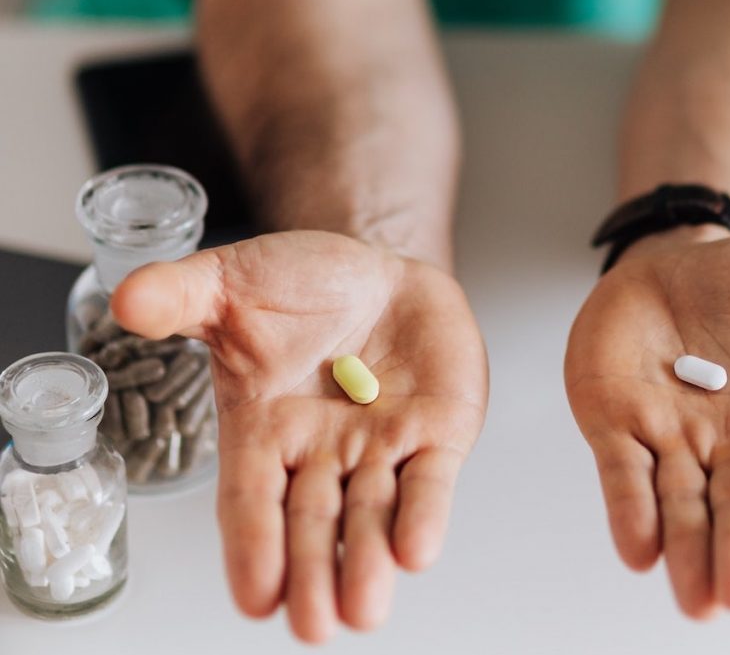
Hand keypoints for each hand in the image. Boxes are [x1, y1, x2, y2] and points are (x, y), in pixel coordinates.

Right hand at [111, 231, 487, 641]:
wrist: (380, 273)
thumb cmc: (303, 287)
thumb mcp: (234, 282)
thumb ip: (183, 295)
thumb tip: (128, 299)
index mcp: (265, 430)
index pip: (252, 498)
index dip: (253, 546)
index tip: (255, 597)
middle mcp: (322, 453)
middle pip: (312, 524)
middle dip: (312, 574)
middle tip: (312, 625)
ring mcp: (381, 448)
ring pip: (372, 515)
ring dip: (367, 561)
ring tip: (362, 608)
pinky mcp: (437, 435)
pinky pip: (430, 480)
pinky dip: (424, 514)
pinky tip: (417, 550)